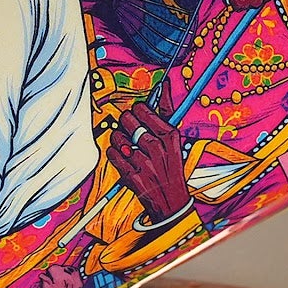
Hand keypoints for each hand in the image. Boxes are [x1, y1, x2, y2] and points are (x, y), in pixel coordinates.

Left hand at [109, 103, 194, 227]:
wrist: (171, 203)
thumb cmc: (171, 166)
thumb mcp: (175, 139)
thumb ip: (167, 111)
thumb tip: (165, 84)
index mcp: (170, 136)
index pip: (142, 109)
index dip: (136, 111)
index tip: (138, 118)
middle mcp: (158, 148)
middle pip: (127, 120)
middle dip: (125, 124)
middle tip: (130, 132)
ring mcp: (145, 163)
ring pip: (117, 137)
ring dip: (118, 140)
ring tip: (127, 147)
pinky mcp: (132, 177)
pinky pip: (112, 155)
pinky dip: (114, 154)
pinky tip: (124, 159)